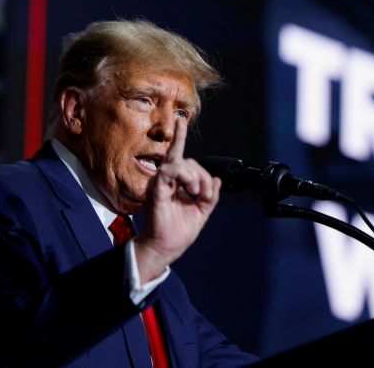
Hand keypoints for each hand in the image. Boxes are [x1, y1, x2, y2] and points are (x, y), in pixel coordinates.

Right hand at [134, 118, 220, 283]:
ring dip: (195, 176)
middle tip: (205, 194)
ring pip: (180, 163)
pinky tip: (191, 190)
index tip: (182, 124)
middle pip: (187, 160)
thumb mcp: (201, 212)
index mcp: (174, 183)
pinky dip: (185, 176)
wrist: (165, 248)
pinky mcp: (157, 189)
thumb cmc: (177, 232)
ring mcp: (160, 183)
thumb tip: (217, 180)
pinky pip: (170, 171)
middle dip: (202, 175)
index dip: (180, 139)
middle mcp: (165, 180)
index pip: (180, 157)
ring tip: (198, 193)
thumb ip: (209, 196)